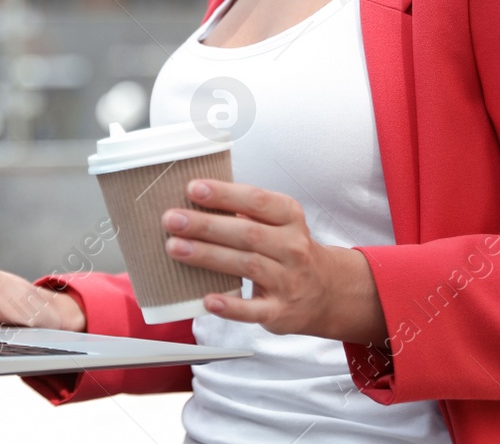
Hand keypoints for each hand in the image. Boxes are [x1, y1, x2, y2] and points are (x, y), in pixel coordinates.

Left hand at [162, 179, 385, 343]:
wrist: (327, 291)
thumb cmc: (288, 250)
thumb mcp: (278, 223)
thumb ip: (244, 211)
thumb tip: (192, 201)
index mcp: (289, 217)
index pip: (257, 200)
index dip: (224, 194)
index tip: (193, 188)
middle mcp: (292, 247)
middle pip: (247, 233)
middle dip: (206, 225)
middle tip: (172, 219)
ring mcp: (288, 281)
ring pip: (246, 265)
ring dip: (208, 256)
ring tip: (174, 248)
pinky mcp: (280, 312)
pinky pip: (254, 310)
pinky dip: (231, 306)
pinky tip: (207, 300)